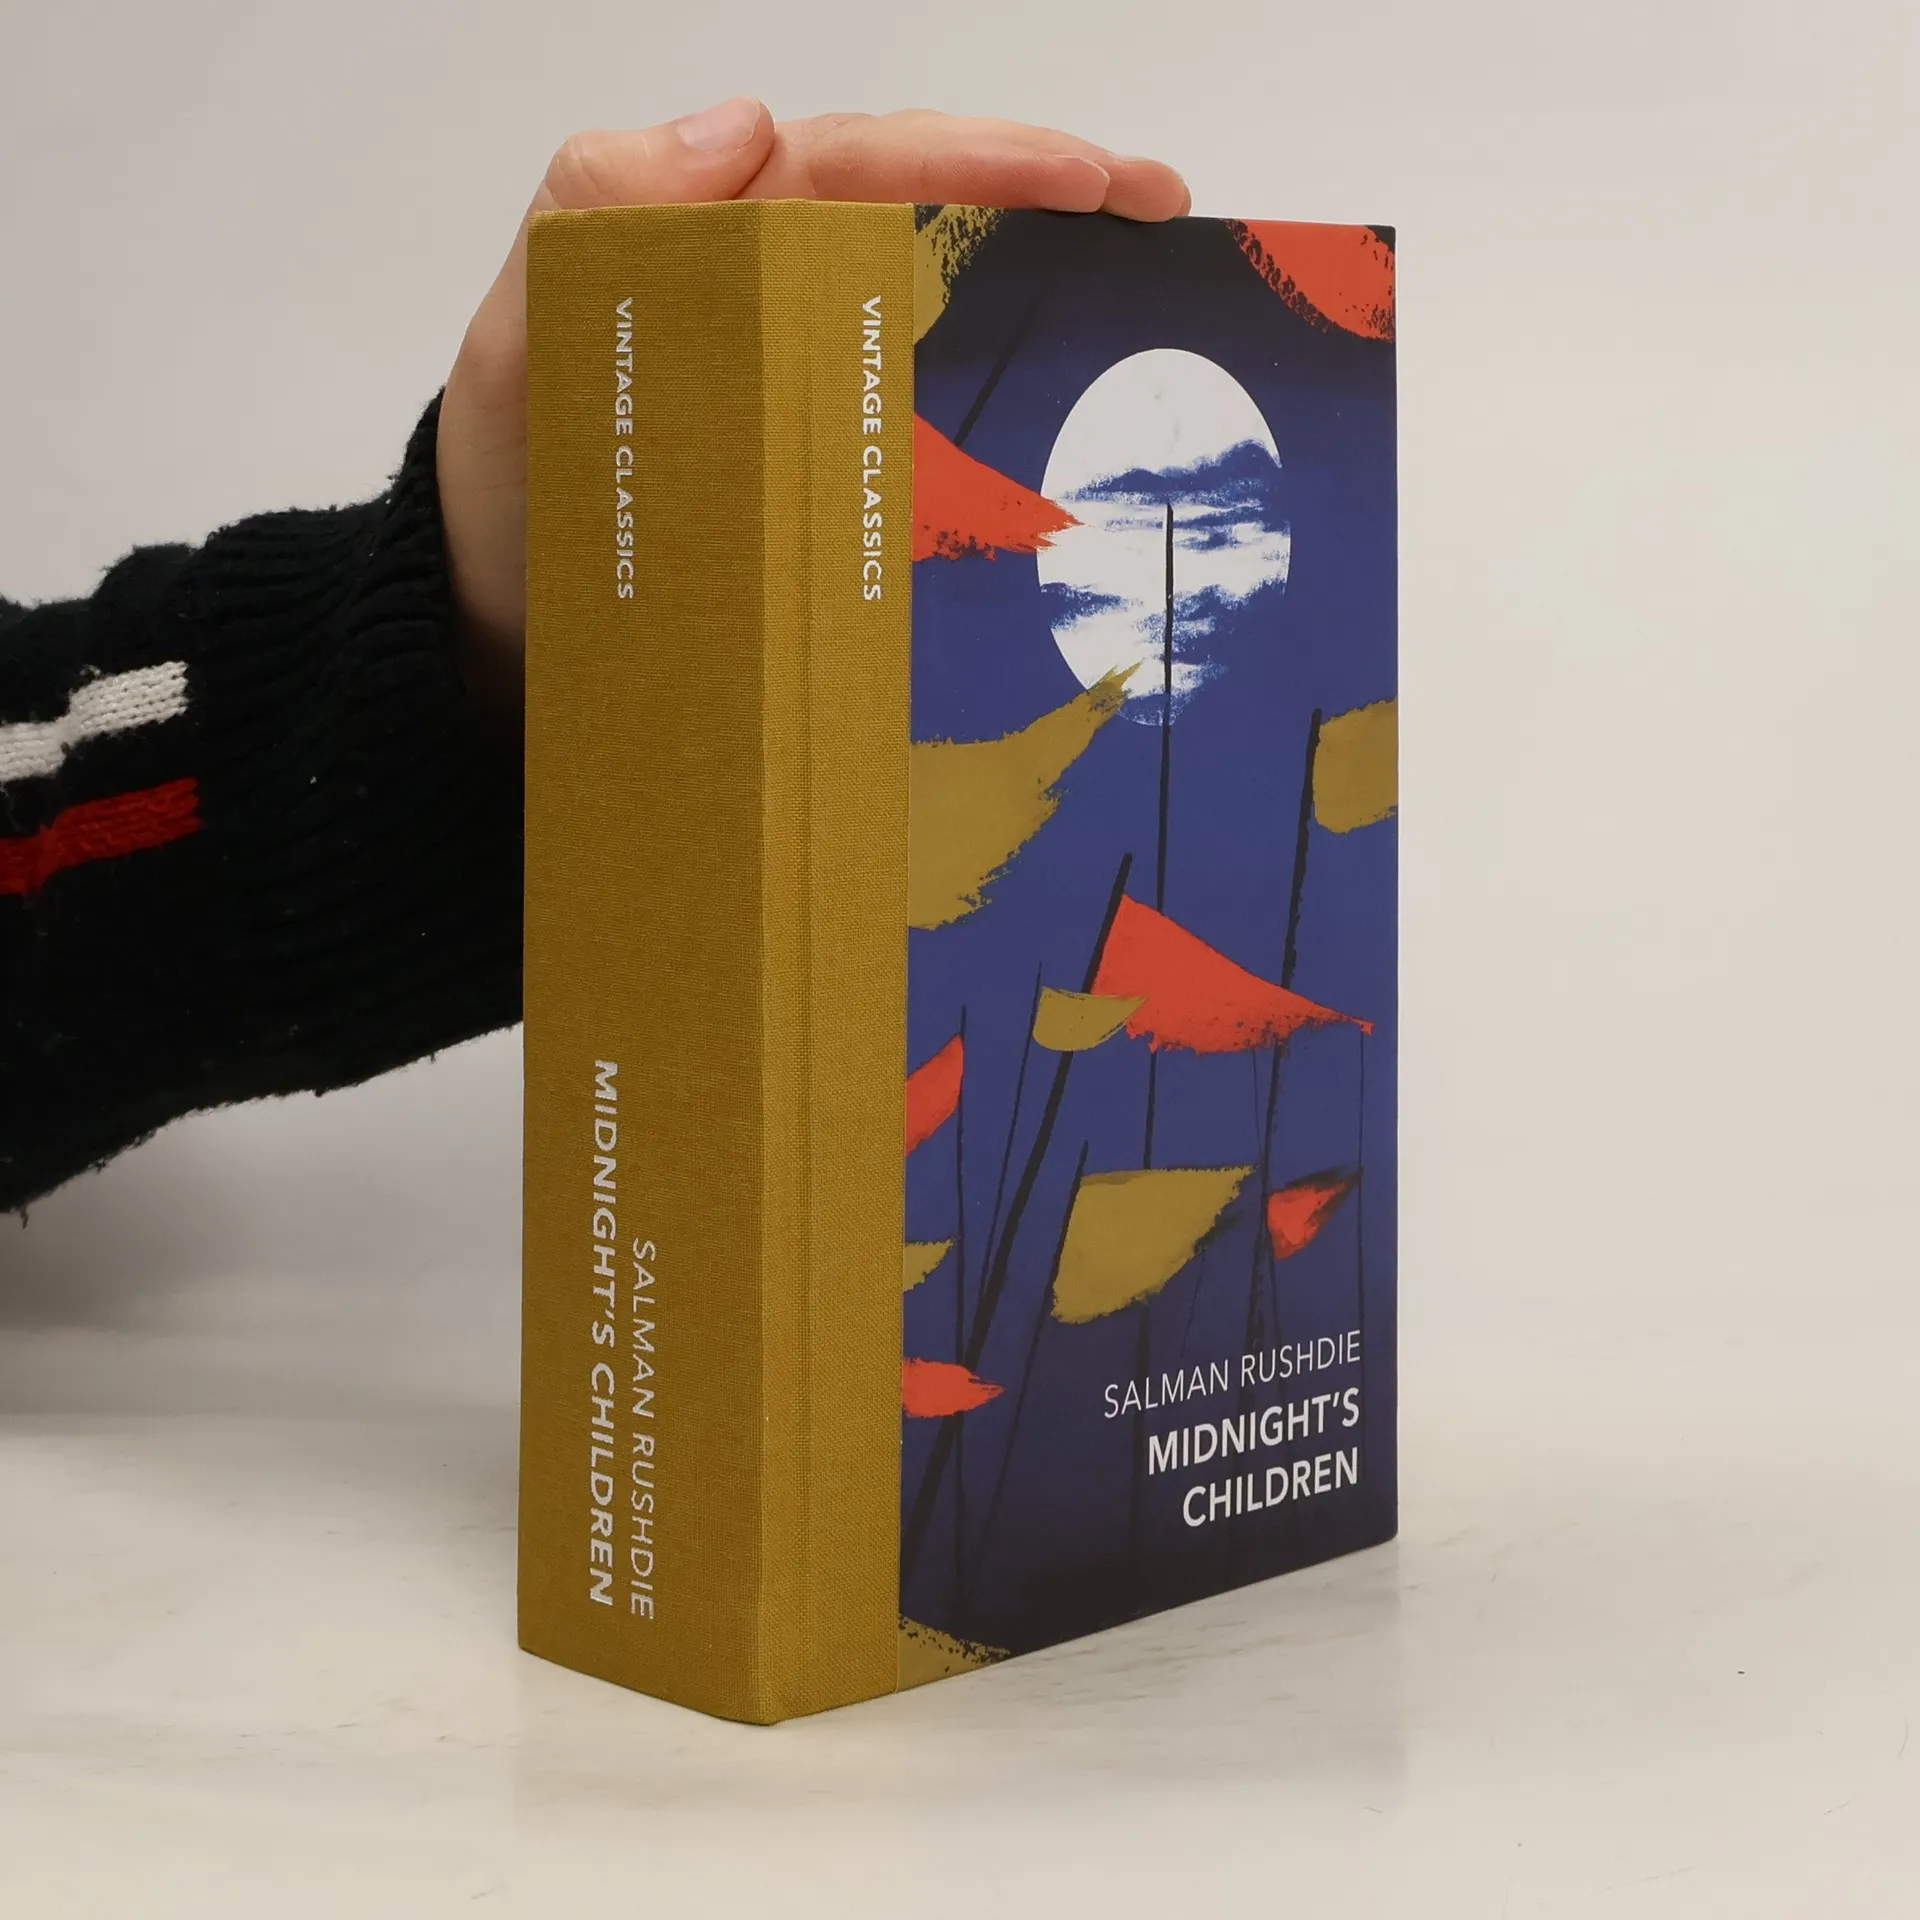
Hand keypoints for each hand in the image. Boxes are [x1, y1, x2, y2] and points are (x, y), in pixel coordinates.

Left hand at [436, 100, 1189, 715]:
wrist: (505, 632)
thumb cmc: (510, 494)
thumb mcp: (514, 356)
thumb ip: (590, 230)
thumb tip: (740, 126)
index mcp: (703, 238)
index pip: (854, 163)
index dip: (978, 156)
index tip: (1090, 178)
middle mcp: (762, 285)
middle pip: (912, 201)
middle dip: (1041, 182)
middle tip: (1160, 204)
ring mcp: (796, 366)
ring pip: (926, 285)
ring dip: (1035, 265)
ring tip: (1143, 276)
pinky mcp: (812, 449)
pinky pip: (910, 391)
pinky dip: (989, 376)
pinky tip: (1057, 392)